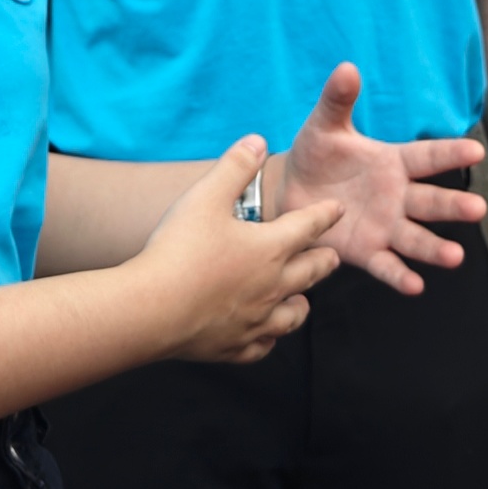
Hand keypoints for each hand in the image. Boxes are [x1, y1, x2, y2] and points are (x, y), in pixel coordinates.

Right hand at [136, 136, 343, 363]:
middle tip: (331, 257)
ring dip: (300, 304)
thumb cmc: (178, 250)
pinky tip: (263, 337)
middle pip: (310, 273)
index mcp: (270, 248)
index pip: (309, 227)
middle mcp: (271, 286)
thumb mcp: (205, 196)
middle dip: (324, 261)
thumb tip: (258, 140)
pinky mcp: (232, 347)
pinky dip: (268, 341)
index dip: (325, 215)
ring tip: (302, 300)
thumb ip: (235, 166)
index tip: (337, 210)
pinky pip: (261, 347)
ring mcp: (254, 320)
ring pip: (292, 315)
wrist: (150, 310)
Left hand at [274, 62, 487, 295]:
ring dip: (435, 248)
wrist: (289, 192)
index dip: (450, 153)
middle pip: (431, 202)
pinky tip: (415, 286)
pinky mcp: (367, 251)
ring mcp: (385, 226)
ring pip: (416, 238)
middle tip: (478, 209)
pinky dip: (400, 275)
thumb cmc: (315, 154)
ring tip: (454, 257)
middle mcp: (398, 196)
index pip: (428, 157)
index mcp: (393, 162)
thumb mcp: (324, 125)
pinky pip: (386, 264)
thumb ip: (338, 100)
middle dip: (453, 207)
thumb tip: (347, 67)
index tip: (476, 150)